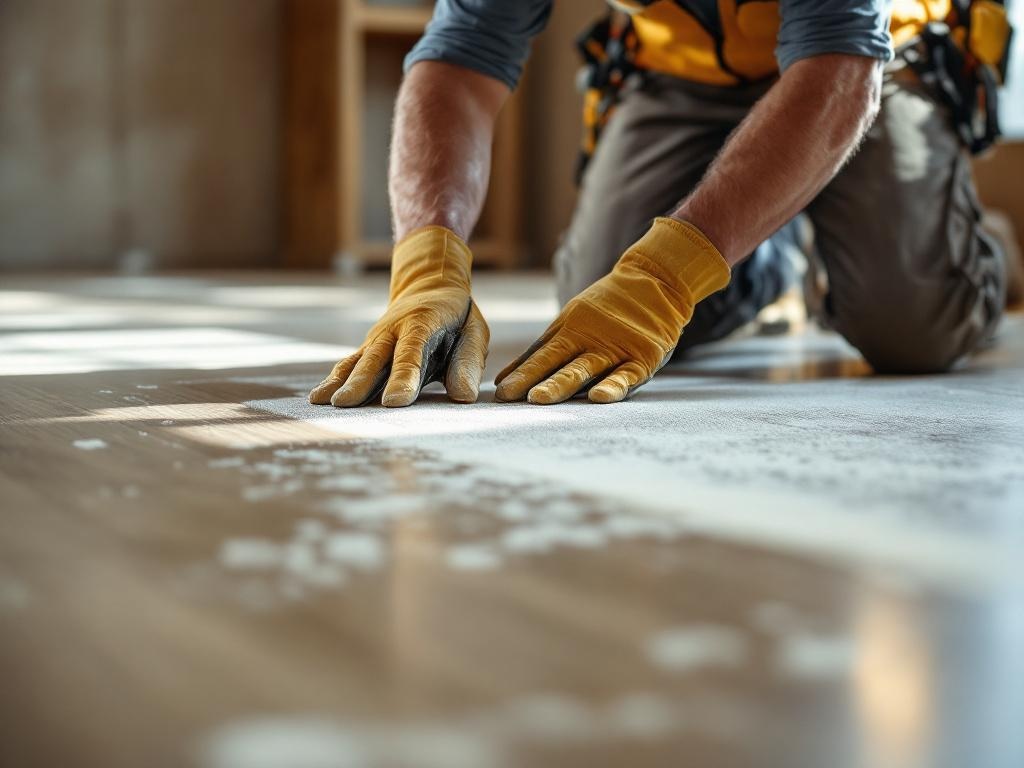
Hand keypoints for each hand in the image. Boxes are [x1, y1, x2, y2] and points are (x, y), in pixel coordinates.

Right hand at [309, 226, 487, 407]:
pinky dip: (334, 378)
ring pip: (357, 361)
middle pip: (375, 359)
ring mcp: (376, 339)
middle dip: (360, 383)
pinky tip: (318, 397)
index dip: (404, 378)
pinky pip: (349, 363)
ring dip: (340, 382)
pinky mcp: (368, 348)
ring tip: (324, 402)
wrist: (429, 284)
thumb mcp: (473, 332)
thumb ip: (468, 362)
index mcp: (422, 324)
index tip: (394, 402)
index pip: (411, 354)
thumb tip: (465, 395)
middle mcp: (392, 330)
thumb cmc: (457, 316)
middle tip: (346, 404)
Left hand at [494, 217, 729, 403]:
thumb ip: (539, 353)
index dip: (520, 374)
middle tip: (511, 397)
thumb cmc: (607, 310)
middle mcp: (590, 341)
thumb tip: (503, 380)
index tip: (499, 393)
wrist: (656, 282)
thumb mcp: (570, 323)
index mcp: (570, 332)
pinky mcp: (643, 358)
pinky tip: (600, 398)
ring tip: (540, 398)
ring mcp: (616, 349)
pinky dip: (614, 386)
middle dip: (533, 380)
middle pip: (557, 363)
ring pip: (585, 369)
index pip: (540, 356)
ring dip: (561, 384)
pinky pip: (627, 376)